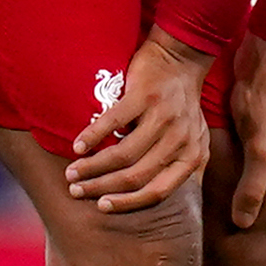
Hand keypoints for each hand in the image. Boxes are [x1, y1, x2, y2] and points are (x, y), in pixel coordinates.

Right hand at [66, 28, 212, 213]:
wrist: (182, 59)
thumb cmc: (182, 104)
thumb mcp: (193, 140)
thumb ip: (181, 167)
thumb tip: (168, 203)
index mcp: (192, 156)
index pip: (158, 191)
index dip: (127, 202)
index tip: (102, 205)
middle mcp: (181, 140)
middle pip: (136, 176)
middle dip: (102, 187)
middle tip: (77, 190)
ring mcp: (164, 117)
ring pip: (124, 154)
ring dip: (93, 166)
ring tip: (72, 172)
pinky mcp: (145, 95)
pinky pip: (114, 122)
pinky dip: (92, 136)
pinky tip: (77, 146)